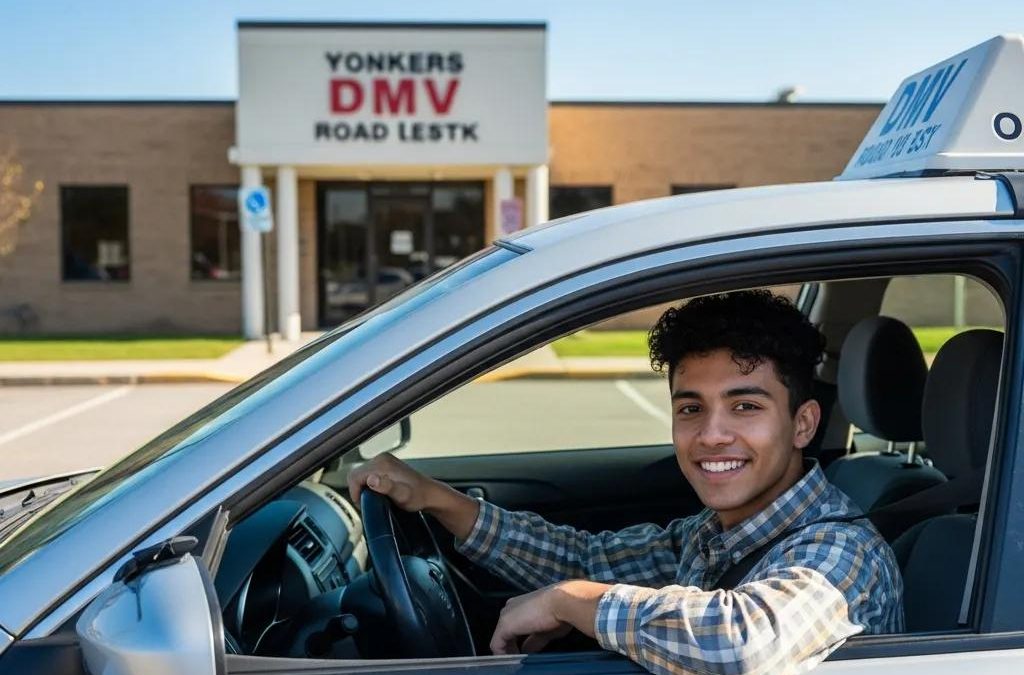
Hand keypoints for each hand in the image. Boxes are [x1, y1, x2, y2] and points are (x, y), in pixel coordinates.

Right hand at [347, 452, 435, 511]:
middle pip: (356, 474)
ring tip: (373, 499)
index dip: (354, 493)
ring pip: (361, 474)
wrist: (430, 494)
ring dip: (363, 488)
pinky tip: (377, 493)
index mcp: (382, 463)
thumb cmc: (418, 496)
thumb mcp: (402, 495)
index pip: (354, 476)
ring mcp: (384, 461)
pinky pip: (368, 474)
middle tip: (367, 503)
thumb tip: (371, 480)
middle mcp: (382, 458)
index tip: (362, 504)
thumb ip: (386, 487)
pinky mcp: (386, 465)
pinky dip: (368, 485)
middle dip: (357, 490)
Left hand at [490, 580, 609, 654]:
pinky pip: (497, 645)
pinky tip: (510, 661)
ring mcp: (506, 615)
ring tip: (514, 662)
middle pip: (505, 632)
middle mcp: (511, 608)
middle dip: (511, 647)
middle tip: (518, 659)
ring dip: (507, 652)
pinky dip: (502, 655)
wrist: (562, 601)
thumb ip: (534, 640)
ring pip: (500, 638)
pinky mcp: (504, 625)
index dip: (517, 642)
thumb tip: (527, 650)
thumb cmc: (560, 611)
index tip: (523, 653)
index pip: (515, 626)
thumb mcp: (546, 630)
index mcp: (522, 605)